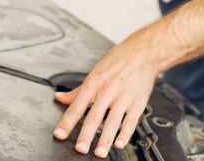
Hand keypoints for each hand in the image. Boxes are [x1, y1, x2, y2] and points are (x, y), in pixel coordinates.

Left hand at [52, 28, 161, 157]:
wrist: (143, 53)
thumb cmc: (118, 61)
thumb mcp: (95, 72)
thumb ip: (77, 89)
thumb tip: (60, 98)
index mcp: (95, 82)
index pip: (77, 105)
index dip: (67, 121)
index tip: (60, 134)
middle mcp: (108, 90)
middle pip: (95, 115)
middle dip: (87, 134)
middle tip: (80, 149)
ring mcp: (124, 97)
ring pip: (113, 121)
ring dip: (106, 139)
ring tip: (100, 152)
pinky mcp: (138, 103)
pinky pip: (131, 121)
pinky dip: (125, 134)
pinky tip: (119, 143)